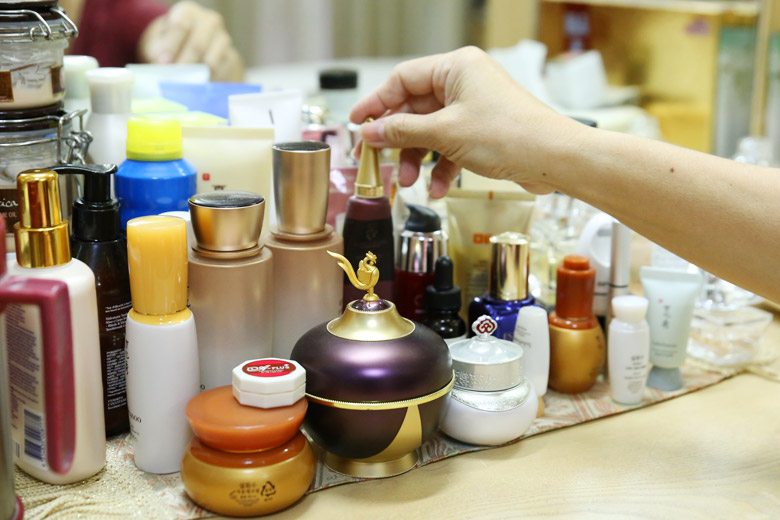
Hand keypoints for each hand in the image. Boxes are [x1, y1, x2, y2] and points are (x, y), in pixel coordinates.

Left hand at [138, 1, 243, 81]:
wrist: (190, 48)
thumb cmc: (171, 45)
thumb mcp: (159, 42)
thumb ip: (159, 52)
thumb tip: (164, 67)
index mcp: (188, 11)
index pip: (180, 26)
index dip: (171, 45)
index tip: (163, 62)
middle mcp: (210, 21)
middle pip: (198, 45)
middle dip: (185, 64)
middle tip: (174, 79)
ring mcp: (224, 39)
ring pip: (212, 62)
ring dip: (197, 77)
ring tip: (184, 86)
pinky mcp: (232, 58)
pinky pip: (222, 74)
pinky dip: (209, 83)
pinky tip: (198, 88)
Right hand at [350, 46, 582, 197]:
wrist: (552, 159)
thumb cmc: (510, 135)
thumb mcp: (445, 134)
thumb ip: (402, 132)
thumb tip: (370, 132)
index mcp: (456, 68)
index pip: (403, 79)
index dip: (377, 103)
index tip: (357, 124)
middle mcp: (464, 83)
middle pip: (415, 108)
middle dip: (397, 140)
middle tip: (376, 160)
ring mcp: (474, 108)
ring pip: (431, 131)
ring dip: (418, 158)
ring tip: (408, 182)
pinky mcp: (483, 132)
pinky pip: (450, 146)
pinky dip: (442, 167)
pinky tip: (438, 189)